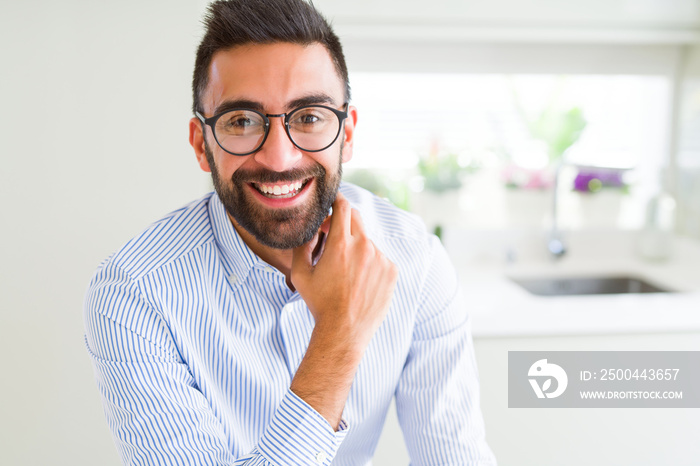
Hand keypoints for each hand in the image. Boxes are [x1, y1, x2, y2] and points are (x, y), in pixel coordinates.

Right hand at [291, 193, 397, 352]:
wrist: (344, 331)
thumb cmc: (320, 304)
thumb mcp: (300, 275)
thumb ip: (302, 246)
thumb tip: (309, 229)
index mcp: (341, 244)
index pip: (343, 207)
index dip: (337, 200)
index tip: (333, 202)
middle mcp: (364, 247)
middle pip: (356, 218)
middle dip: (344, 221)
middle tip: (334, 235)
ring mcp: (380, 259)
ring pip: (367, 241)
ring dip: (356, 247)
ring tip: (346, 272)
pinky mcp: (391, 271)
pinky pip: (379, 257)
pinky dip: (369, 263)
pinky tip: (360, 281)